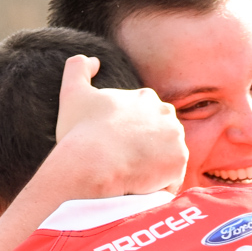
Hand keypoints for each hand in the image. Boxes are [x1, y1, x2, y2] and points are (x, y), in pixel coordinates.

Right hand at [48, 54, 185, 197]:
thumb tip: (93, 61)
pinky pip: (171, 179)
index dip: (130, 136)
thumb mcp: (73, 93)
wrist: (91, 165)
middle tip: (123, 166)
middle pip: (160, 137)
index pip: (145, 119)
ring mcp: (175, 137)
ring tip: (129, 179)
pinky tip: (138, 189)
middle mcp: (166, 113)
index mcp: (145, 98)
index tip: (115, 149)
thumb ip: (77, 68)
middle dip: (146, 151)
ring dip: (152, 169)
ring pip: (166, 158)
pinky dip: (157, 186)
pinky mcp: (179, 162)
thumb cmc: (79, 132)